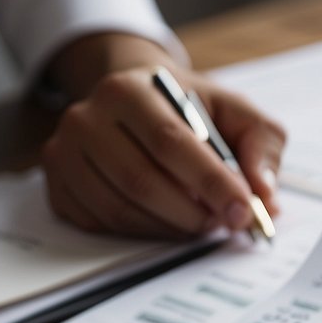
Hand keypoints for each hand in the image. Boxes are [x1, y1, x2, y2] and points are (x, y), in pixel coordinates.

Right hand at [40, 34, 284, 237]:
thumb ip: (261, 145)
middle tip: (225, 224)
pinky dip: (143, 233)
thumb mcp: (236, 112)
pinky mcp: (57, 186)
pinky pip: (101, 224)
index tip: (243, 212)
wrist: (137, 101)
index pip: (171, 142)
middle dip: (192, 213)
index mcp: (130, 89)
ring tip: (201, 221)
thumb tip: (264, 194)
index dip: (210, 182)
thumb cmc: (192, 111)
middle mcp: (86, 116)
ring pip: (120, 209)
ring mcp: (64, 152)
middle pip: (141, 181)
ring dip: (170, 227)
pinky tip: (167, 221)